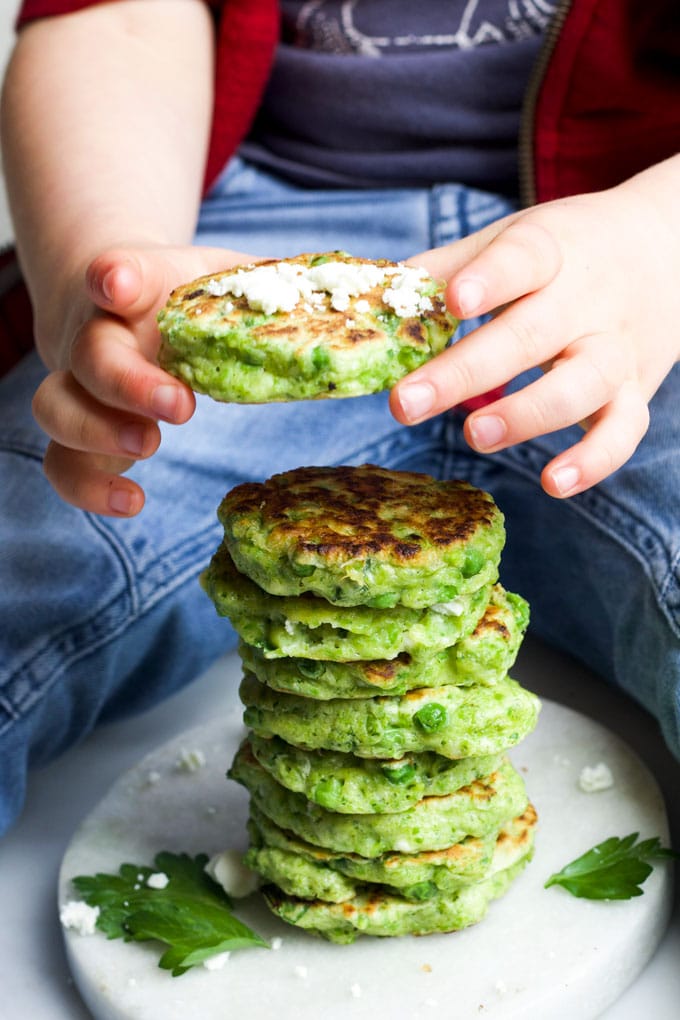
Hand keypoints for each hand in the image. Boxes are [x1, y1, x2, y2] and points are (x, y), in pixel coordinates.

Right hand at [31, 245, 256, 515]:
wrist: (119, 299)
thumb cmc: (187, 296)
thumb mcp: (230, 281)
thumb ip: (276, 292)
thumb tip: (351, 313)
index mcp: (141, 286)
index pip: (119, 270)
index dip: (116, 276)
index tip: (120, 284)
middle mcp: (99, 332)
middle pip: (88, 353)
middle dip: (128, 382)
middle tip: (181, 406)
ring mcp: (82, 384)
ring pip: (56, 407)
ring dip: (99, 431)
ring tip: (150, 447)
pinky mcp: (80, 432)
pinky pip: (62, 463)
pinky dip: (89, 487)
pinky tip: (132, 500)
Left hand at [390, 162, 679, 496]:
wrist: (668, 249)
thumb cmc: (565, 252)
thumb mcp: (513, 239)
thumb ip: (447, 267)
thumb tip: (379, 295)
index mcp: (549, 251)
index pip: (522, 260)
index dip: (490, 280)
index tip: (453, 301)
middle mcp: (585, 301)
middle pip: (530, 336)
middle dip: (466, 373)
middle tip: (406, 403)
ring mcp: (613, 349)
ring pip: (579, 385)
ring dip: (526, 415)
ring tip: (474, 435)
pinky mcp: (636, 391)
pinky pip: (623, 430)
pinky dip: (594, 460)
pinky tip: (554, 482)